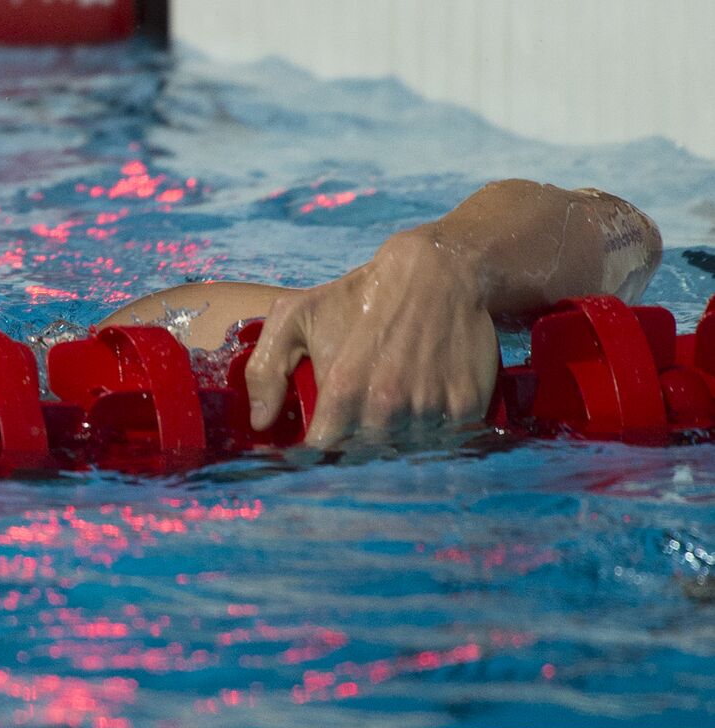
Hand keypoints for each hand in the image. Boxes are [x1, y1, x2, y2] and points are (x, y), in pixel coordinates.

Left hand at [245, 229, 499, 446]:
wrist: (438, 271)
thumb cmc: (359, 296)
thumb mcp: (296, 315)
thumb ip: (265, 369)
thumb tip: (260, 422)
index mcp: (343, 388)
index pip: (321, 451)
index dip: (318, 450)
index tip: (321, 440)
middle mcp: (387, 404)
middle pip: (364, 456)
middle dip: (357, 445)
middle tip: (359, 420)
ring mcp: (430, 407)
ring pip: (405, 452)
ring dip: (396, 440)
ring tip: (393, 409)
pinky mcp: (467, 404)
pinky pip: (446, 441)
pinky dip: (434, 432)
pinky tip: (423, 406)